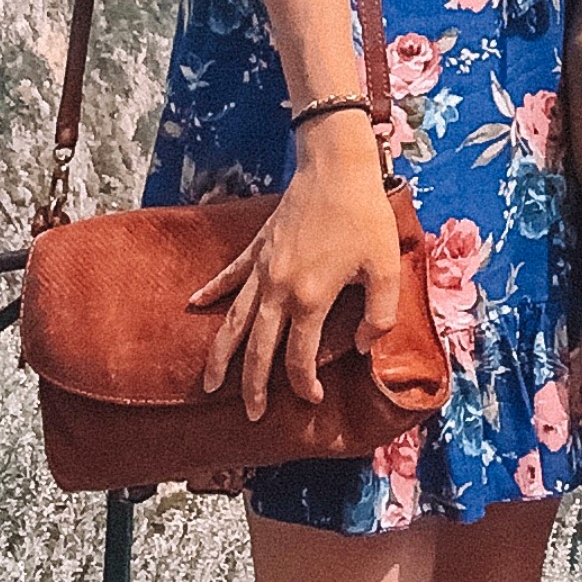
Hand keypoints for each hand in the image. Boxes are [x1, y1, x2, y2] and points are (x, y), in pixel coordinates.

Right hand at [186, 120, 400, 411]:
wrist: (336, 167)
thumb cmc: (366, 216)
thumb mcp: (386, 268)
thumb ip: (379, 314)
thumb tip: (365, 347)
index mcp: (311, 299)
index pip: (299, 358)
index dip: (304, 385)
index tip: (313, 399)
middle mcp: (279, 290)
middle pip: (258, 349)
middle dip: (253, 386)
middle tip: (253, 415)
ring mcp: (264, 268)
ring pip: (234, 321)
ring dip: (222, 354)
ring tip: (210, 383)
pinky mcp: (258, 247)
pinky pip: (230, 276)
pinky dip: (212, 292)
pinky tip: (195, 305)